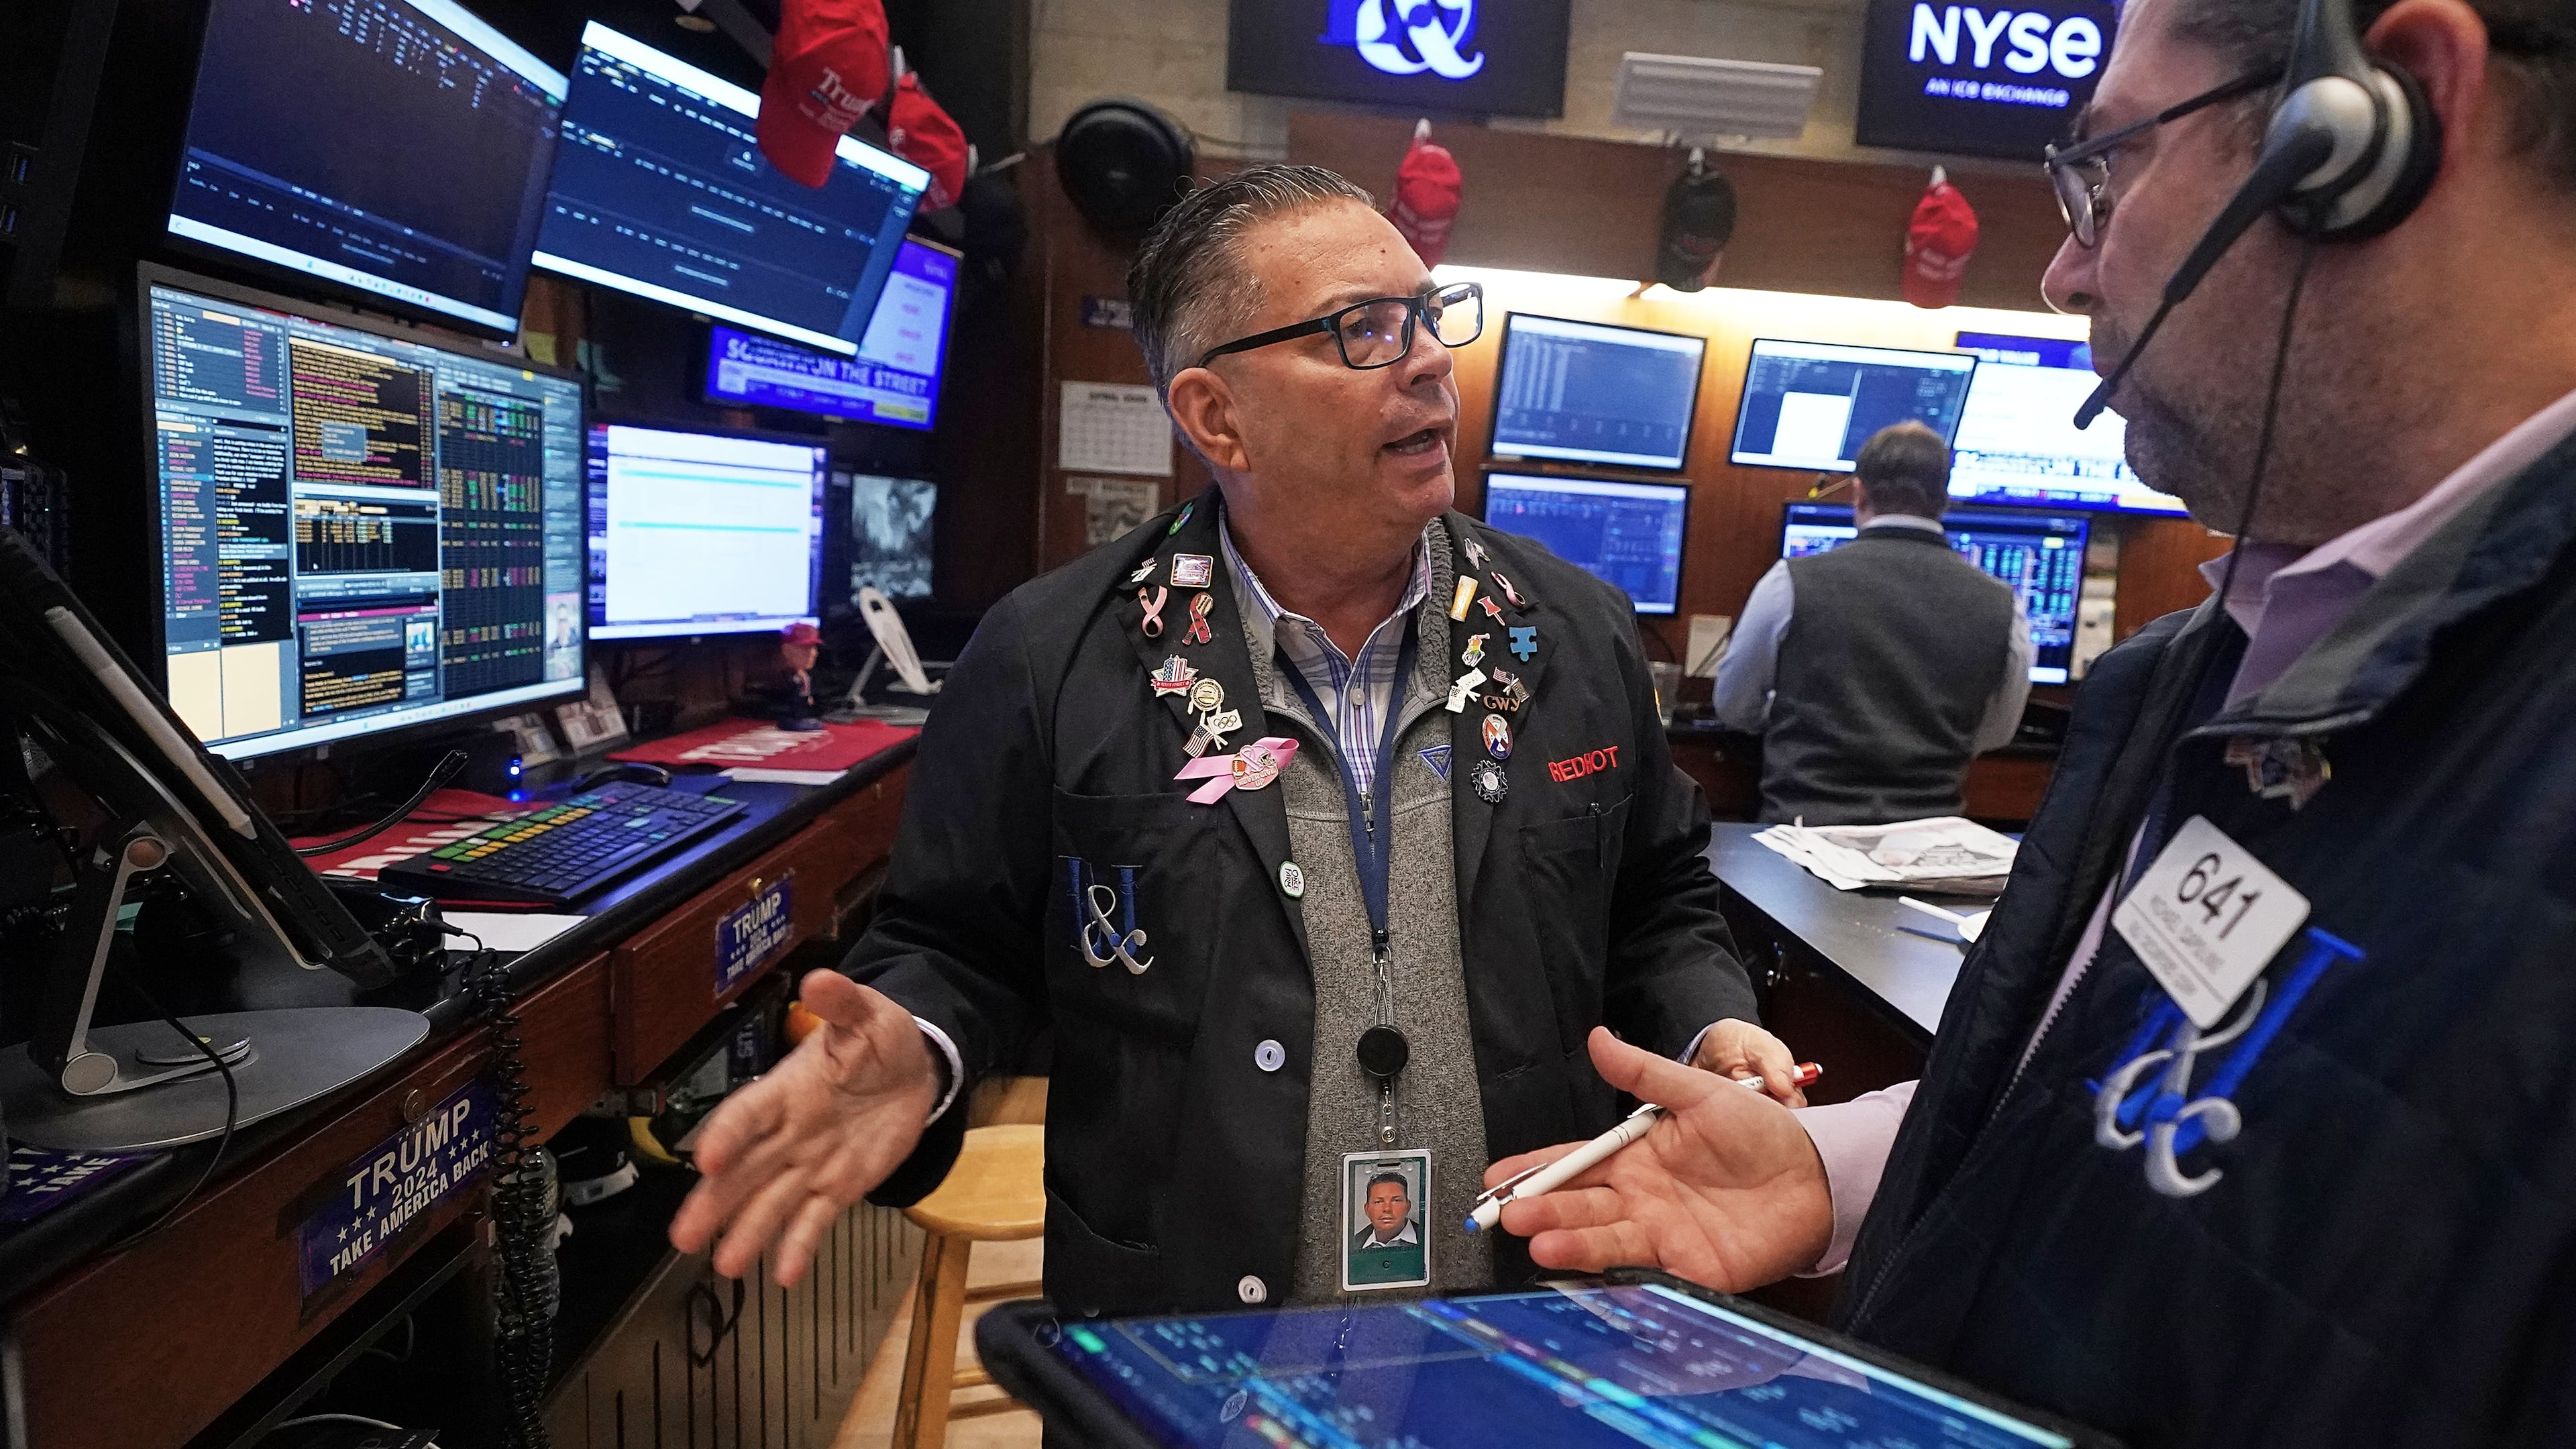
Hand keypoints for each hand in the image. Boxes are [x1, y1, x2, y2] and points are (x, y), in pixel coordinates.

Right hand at [669, 970, 940, 1285]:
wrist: (916, 1070)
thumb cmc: (880, 1038)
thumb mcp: (867, 1014)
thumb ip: (842, 1003)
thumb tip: (820, 978)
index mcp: (787, 1089)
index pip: (749, 1113)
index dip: (727, 1134)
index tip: (707, 1160)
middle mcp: (789, 1132)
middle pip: (744, 1170)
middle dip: (715, 1202)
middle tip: (683, 1237)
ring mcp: (811, 1163)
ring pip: (771, 1202)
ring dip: (747, 1232)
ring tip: (726, 1267)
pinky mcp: (838, 1187)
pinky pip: (815, 1219)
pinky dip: (800, 1246)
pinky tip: (784, 1275)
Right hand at [1487, 1026, 1832, 1290]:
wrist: (1816, 1178)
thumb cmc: (1760, 1133)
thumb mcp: (1698, 1092)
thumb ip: (1644, 1073)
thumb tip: (1598, 1038)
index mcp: (1636, 1158)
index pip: (1573, 1162)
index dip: (1534, 1169)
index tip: (1497, 1177)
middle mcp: (1639, 1199)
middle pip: (1579, 1205)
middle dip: (1541, 1209)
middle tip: (1510, 1214)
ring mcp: (1660, 1235)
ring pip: (1603, 1239)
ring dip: (1569, 1241)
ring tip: (1539, 1241)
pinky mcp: (1688, 1268)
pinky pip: (1643, 1271)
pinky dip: (1613, 1273)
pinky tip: (1586, 1270)